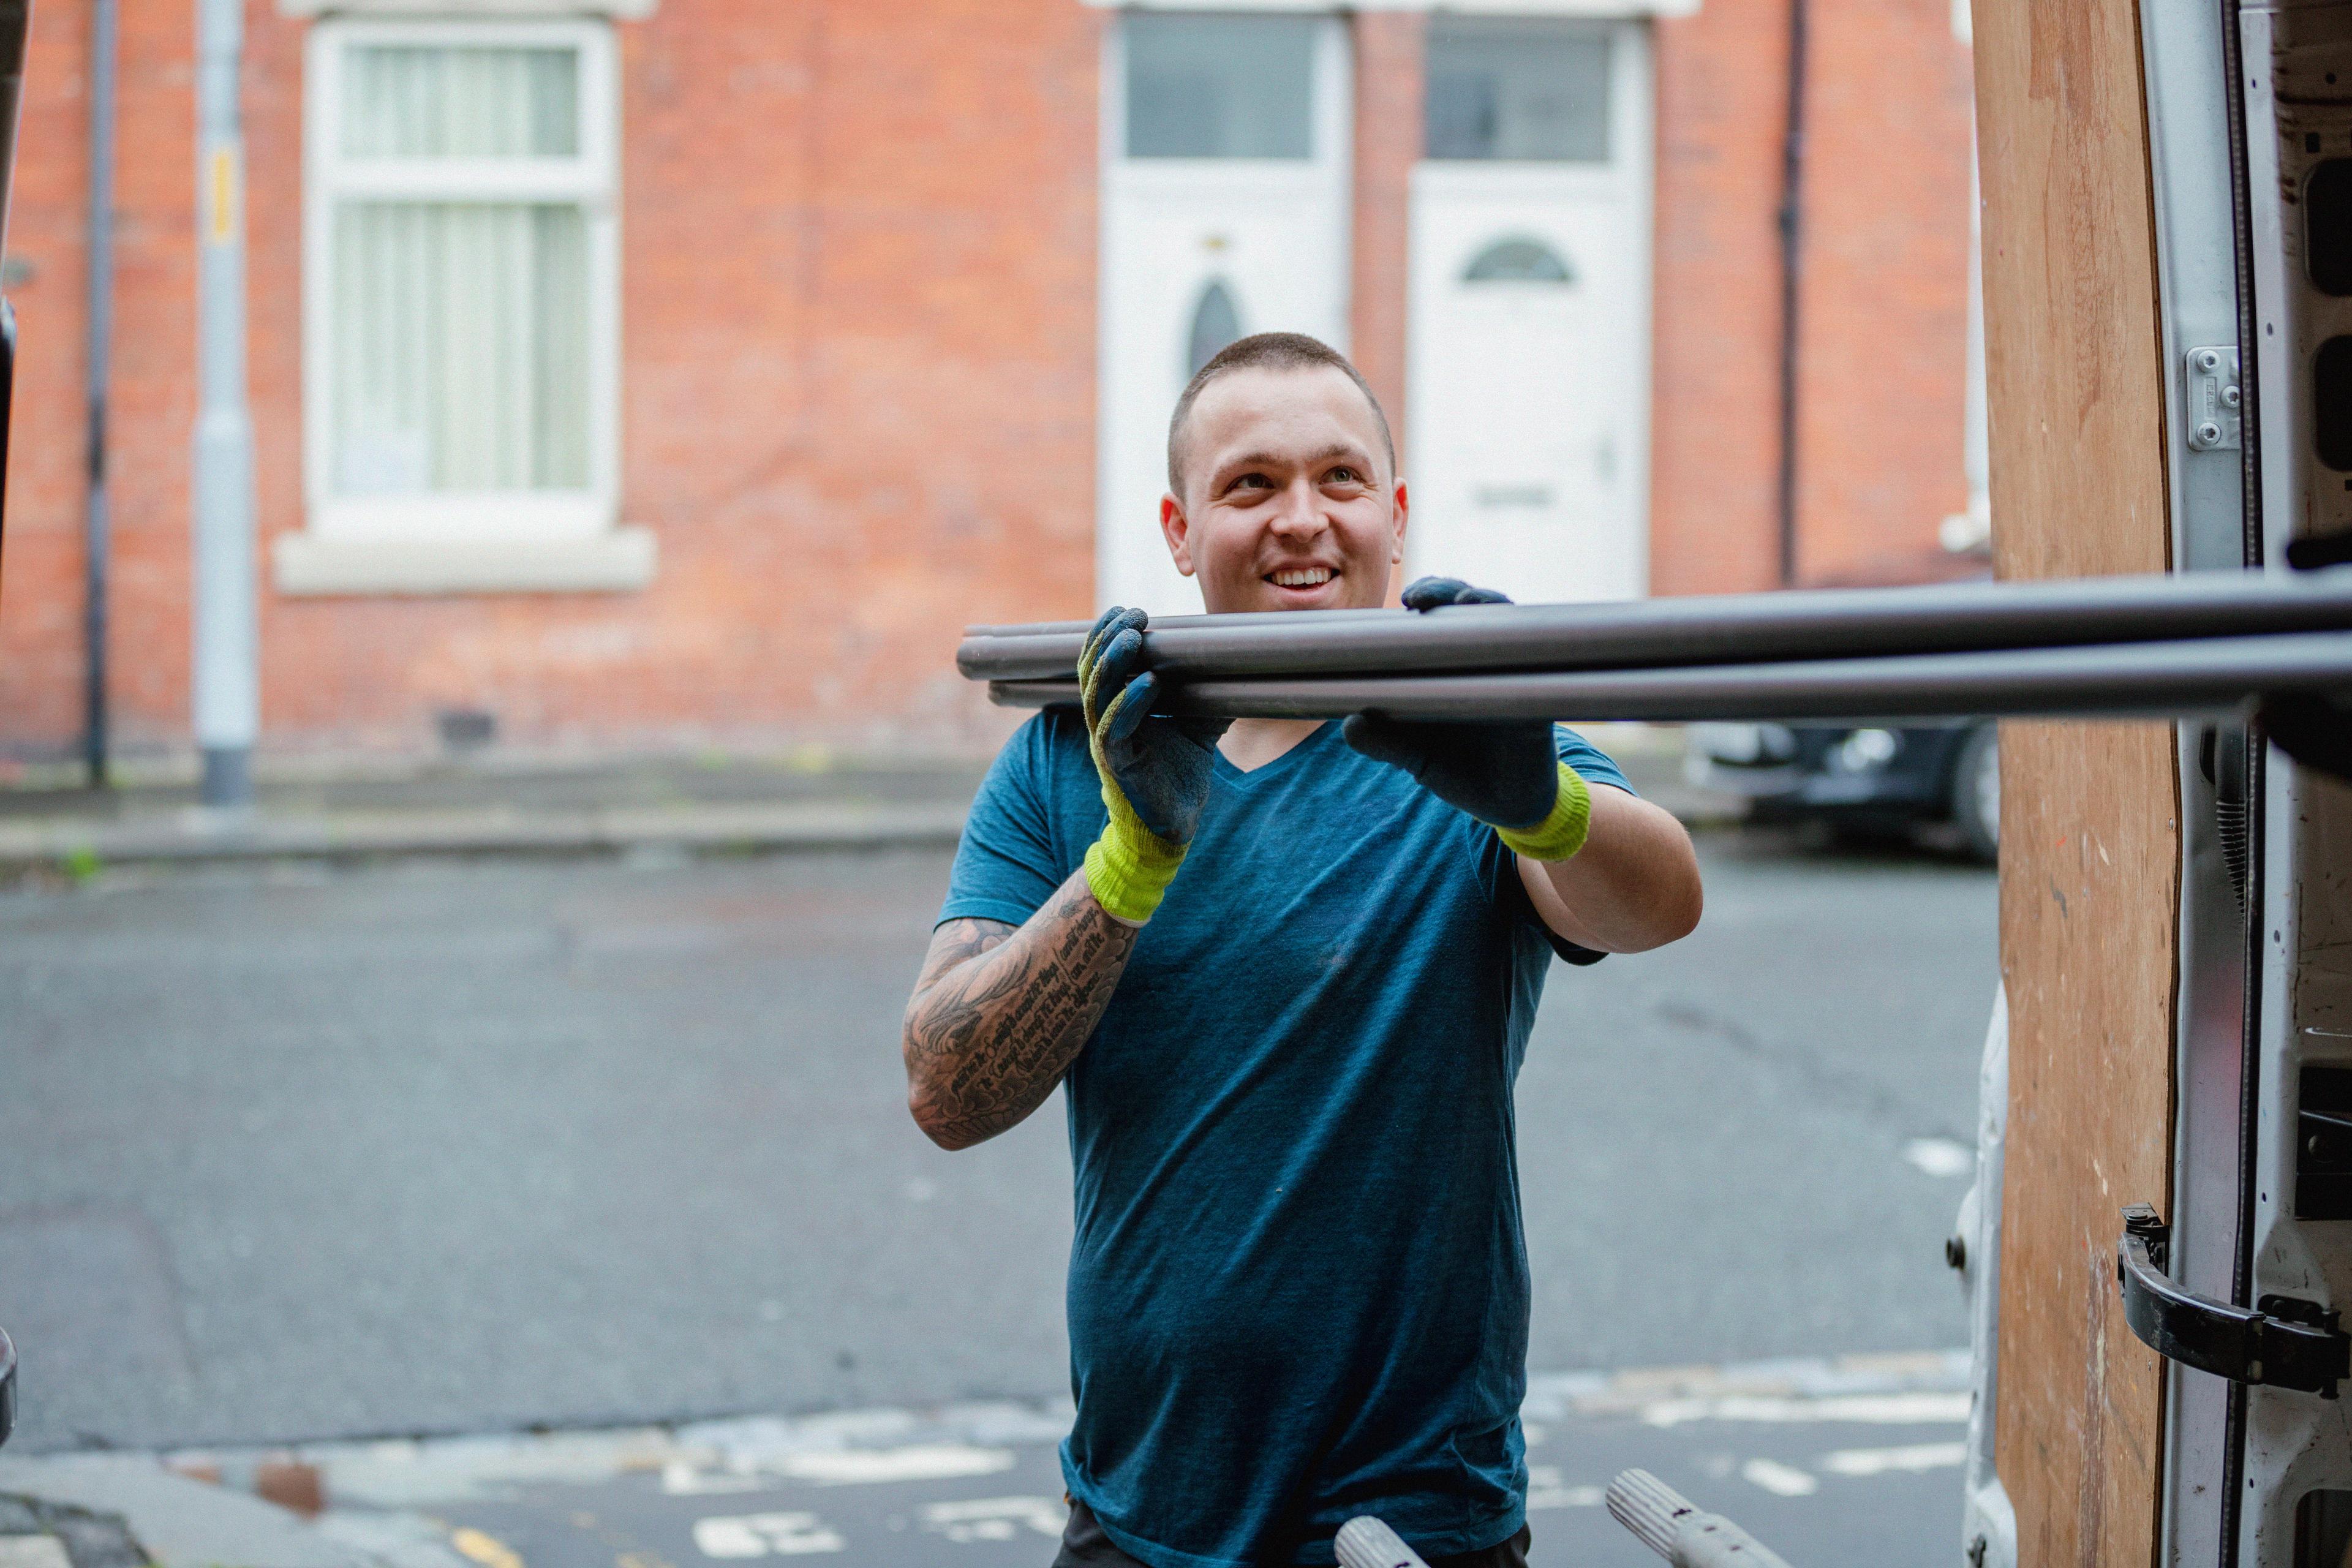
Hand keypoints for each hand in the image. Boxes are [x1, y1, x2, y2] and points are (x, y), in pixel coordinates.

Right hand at [1078, 607, 1230, 921]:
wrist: (1170, 830)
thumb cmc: (1177, 779)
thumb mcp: (1199, 729)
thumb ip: (1210, 699)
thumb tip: (1241, 671)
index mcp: (1117, 708)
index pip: (1101, 662)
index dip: (1108, 634)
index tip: (1128, 608)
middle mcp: (1105, 721)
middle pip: (1093, 669)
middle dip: (1108, 637)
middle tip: (1133, 613)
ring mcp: (1107, 743)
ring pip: (1097, 694)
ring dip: (1114, 662)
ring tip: (1134, 637)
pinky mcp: (1117, 765)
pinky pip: (1114, 728)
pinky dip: (1131, 702)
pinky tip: (1148, 682)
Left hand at [1343, 577, 1589, 857]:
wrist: (1507, 807)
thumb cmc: (1462, 772)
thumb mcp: (1417, 756)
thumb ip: (1384, 741)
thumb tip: (1348, 723)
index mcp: (1455, 671)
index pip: (1443, 621)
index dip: (1430, 599)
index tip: (1407, 600)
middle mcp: (1487, 666)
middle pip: (1473, 611)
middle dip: (1449, 592)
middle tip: (1421, 597)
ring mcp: (1516, 680)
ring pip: (1508, 627)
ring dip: (1490, 606)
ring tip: (1467, 599)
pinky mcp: (1539, 706)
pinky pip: (1539, 673)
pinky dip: (1525, 658)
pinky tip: (1511, 653)